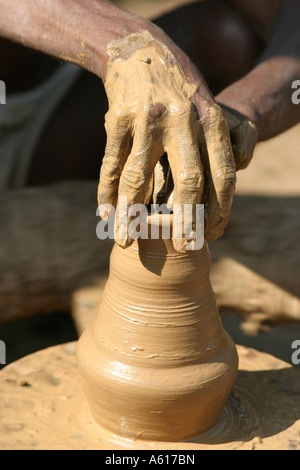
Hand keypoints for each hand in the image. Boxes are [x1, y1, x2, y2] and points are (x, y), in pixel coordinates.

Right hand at [97, 31, 239, 248]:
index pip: (222, 174)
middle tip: (185, 248)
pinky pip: (110, 164)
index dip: (219, 209)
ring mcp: (147, 119)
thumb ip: (213, 153)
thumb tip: (210, 204)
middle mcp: (181, 120)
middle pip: (188, 180)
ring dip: (129, 215)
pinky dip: (105, 191)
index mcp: (209, 120)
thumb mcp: (206, 113)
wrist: (143, 52)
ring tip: (123, 241)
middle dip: (187, 221)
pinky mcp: (118, 120)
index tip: (212, 234)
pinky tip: (104, 212)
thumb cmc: (179, 93)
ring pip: (138, 178)